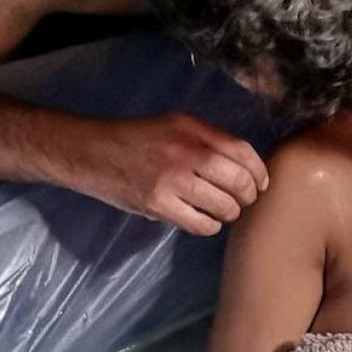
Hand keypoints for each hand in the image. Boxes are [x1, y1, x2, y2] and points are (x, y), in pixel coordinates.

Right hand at [76, 113, 267, 234]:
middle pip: (238, 181)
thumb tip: (245, 167)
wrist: (89, 152)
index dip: (259, 172)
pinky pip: (201, 223)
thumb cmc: (136, 139)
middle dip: (248, 196)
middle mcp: (185, 151)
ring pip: (223, 205)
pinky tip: (205, 220)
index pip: (242, 151)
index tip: (261, 184)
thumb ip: (207, 140)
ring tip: (223, 211)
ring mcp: (171, 179)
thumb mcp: (174, 126)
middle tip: (244, 201)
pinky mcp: (157, 204)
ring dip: (230, 213)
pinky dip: (210, 226)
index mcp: (192, 129)